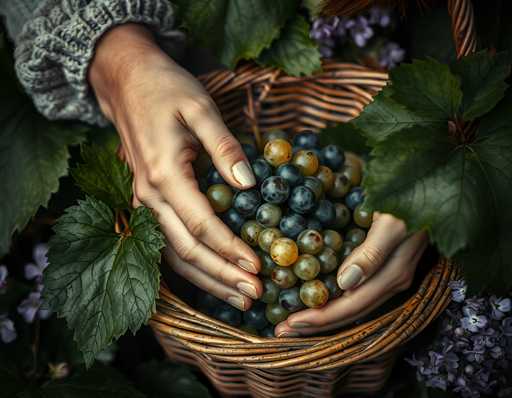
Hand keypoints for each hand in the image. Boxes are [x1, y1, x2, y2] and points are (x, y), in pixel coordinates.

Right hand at [88, 24, 261, 310]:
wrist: (127, 82)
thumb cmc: (165, 90)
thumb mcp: (200, 108)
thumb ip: (224, 147)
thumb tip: (249, 184)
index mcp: (164, 175)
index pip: (202, 224)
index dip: (231, 249)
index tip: (259, 267)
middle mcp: (149, 197)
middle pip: (187, 250)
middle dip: (223, 275)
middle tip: (255, 294)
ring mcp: (144, 203)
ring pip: (174, 254)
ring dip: (206, 279)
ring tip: (237, 297)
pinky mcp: (148, 203)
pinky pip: (167, 244)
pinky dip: (190, 265)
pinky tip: (210, 277)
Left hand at [275, 214, 427, 336]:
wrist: (434, 183)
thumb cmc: (413, 200)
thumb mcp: (393, 222)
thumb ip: (373, 253)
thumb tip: (344, 285)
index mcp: (393, 275)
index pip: (352, 306)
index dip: (321, 318)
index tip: (290, 324)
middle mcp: (392, 280)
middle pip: (351, 312)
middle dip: (316, 324)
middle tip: (281, 330)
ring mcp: (389, 273)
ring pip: (353, 304)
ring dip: (323, 315)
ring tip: (293, 322)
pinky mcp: (385, 264)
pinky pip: (357, 290)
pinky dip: (333, 298)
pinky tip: (316, 297)